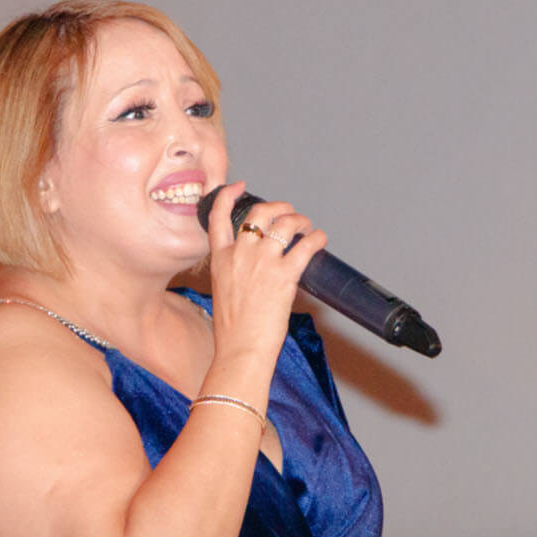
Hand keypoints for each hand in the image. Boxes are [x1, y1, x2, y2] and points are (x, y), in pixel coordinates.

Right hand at [204, 181, 327, 366]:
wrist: (239, 349)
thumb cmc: (233, 331)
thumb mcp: (223, 293)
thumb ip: (235, 273)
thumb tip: (256, 270)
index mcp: (220, 259)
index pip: (217, 217)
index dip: (228, 195)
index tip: (239, 186)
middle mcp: (239, 254)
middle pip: (260, 212)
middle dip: (279, 207)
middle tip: (289, 214)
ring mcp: (262, 262)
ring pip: (285, 223)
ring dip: (300, 221)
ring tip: (308, 228)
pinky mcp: (284, 274)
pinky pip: (306, 246)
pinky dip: (317, 238)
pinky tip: (320, 240)